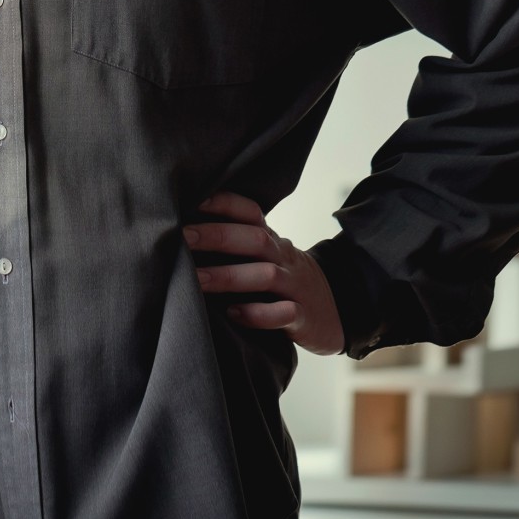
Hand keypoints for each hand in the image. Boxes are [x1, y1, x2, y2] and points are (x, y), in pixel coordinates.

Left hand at [185, 192, 344, 355]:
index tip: (193, 201)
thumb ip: (235, 244)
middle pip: (255, 239)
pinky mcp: (303, 317)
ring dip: (228, 276)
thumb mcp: (266, 257)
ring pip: (266, 275)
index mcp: (271, 240)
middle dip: (217, 236)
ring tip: (196, 280)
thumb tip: (179, 234)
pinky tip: (233, 314)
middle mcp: (283, 257)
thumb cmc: (284, 281)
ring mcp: (295, 287)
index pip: (251, 212)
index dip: (224, 203)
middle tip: (183, 237)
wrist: (339, 310)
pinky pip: (284, 313)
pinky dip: (258, 314)